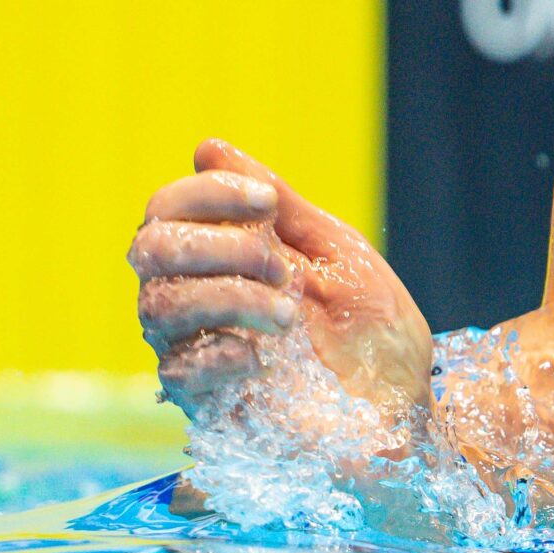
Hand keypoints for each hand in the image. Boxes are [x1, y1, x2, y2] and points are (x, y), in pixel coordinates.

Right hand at [130, 139, 431, 421]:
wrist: (404, 404)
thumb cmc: (373, 330)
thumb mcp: (337, 253)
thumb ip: (279, 207)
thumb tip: (207, 148)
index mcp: (225, 258)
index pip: (169, 209)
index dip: (208, 194)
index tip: (266, 203)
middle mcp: (198, 300)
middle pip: (150, 250)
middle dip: (219, 245)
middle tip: (281, 267)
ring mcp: (197, 352)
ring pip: (159, 305)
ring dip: (229, 296)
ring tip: (287, 314)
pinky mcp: (206, 404)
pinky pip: (177, 369)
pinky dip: (220, 350)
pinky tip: (260, 355)